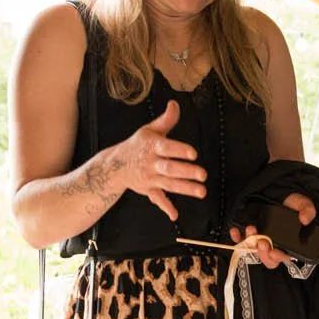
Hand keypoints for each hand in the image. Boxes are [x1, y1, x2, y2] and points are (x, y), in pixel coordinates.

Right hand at [110, 100, 204, 221]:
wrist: (115, 165)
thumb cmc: (138, 145)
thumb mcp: (150, 130)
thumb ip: (166, 120)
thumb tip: (175, 104)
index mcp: (152, 146)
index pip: (167, 148)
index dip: (179, 150)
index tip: (193, 154)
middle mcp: (151, 163)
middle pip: (170, 168)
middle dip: (186, 172)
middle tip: (203, 175)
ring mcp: (150, 178)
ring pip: (169, 184)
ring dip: (185, 188)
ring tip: (202, 192)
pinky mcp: (148, 190)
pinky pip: (157, 199)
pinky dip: (165, 207)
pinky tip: (174, 215)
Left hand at [232, 191, 314, 270]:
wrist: (278, 192)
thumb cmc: (291, 202)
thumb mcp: (302, 203)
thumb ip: (307, 210)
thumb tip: (306, 219)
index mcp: (287, 243)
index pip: (282, 257)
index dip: (278, 257)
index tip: (274, 252)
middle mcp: (273, 244)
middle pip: (266, 258)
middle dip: (262, 253)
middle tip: (261, 242)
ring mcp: (260, 239)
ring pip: (253, 250)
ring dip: (250, 243)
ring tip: (251, 229)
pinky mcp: (249, 233)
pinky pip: (241, 240)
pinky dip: (237, 237)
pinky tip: (236, 230)